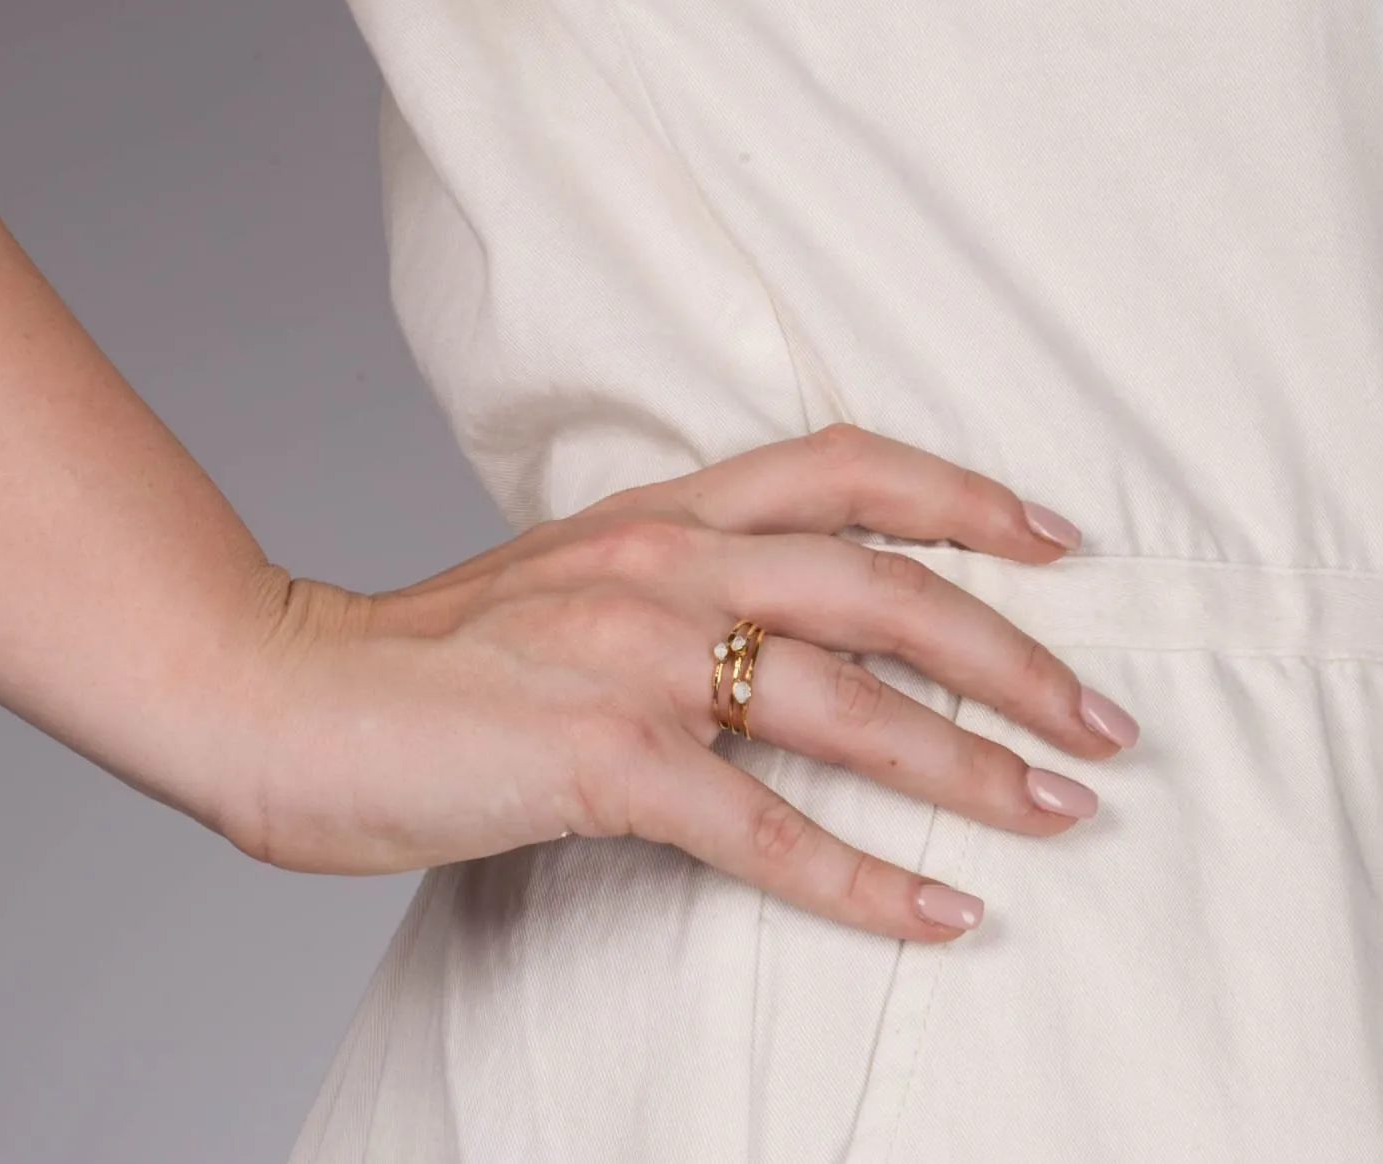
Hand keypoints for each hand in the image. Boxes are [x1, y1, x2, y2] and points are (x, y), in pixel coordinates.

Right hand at [229, 423, 1138, 941]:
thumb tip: (785, 625)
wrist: (279, 687)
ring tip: (1063, 809)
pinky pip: (764, 827)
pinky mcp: (598, 757)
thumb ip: (676, 576)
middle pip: (886, 589)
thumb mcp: (571, 573)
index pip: (848, 468)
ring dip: (973, 763)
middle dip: (1014, 653)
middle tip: (1104, 715)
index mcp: (663, 511)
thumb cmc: (430, 647)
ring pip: (850, 703)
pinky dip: (864, 879)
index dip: (966, 495)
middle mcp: (665, 564)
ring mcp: (634, 656)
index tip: (1057, 539)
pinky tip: (941, 915)